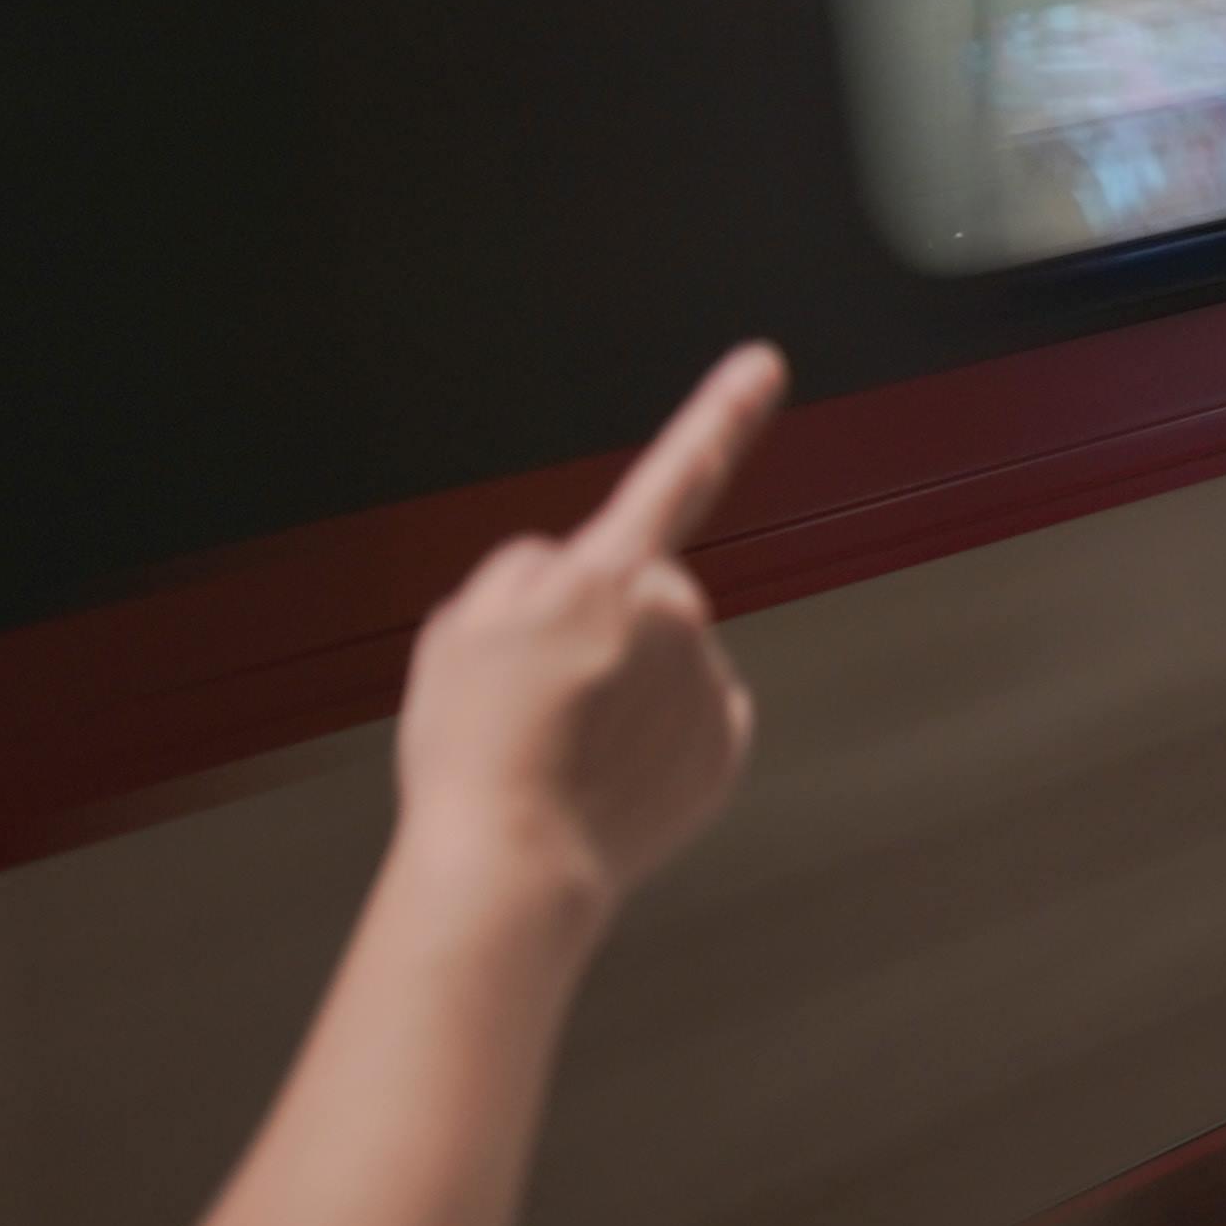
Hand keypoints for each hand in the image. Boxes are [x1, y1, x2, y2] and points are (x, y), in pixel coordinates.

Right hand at [393, 346, 781, 918]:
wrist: (510, 861)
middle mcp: (676, 613)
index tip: (767, 364)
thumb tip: (571, 574)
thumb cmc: (473, 748)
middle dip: (599, 633)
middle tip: (535, 700)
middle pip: (640, 599)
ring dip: (620, 693)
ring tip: (559, 748)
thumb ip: (524, 574)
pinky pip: (685, 722)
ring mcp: (708, 681)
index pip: (675, 474)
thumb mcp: (458, 628)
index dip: (722, 412)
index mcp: (605, 574)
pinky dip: (649, 743)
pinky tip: (601, 776)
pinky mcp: (724, 744)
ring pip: (661, 665)